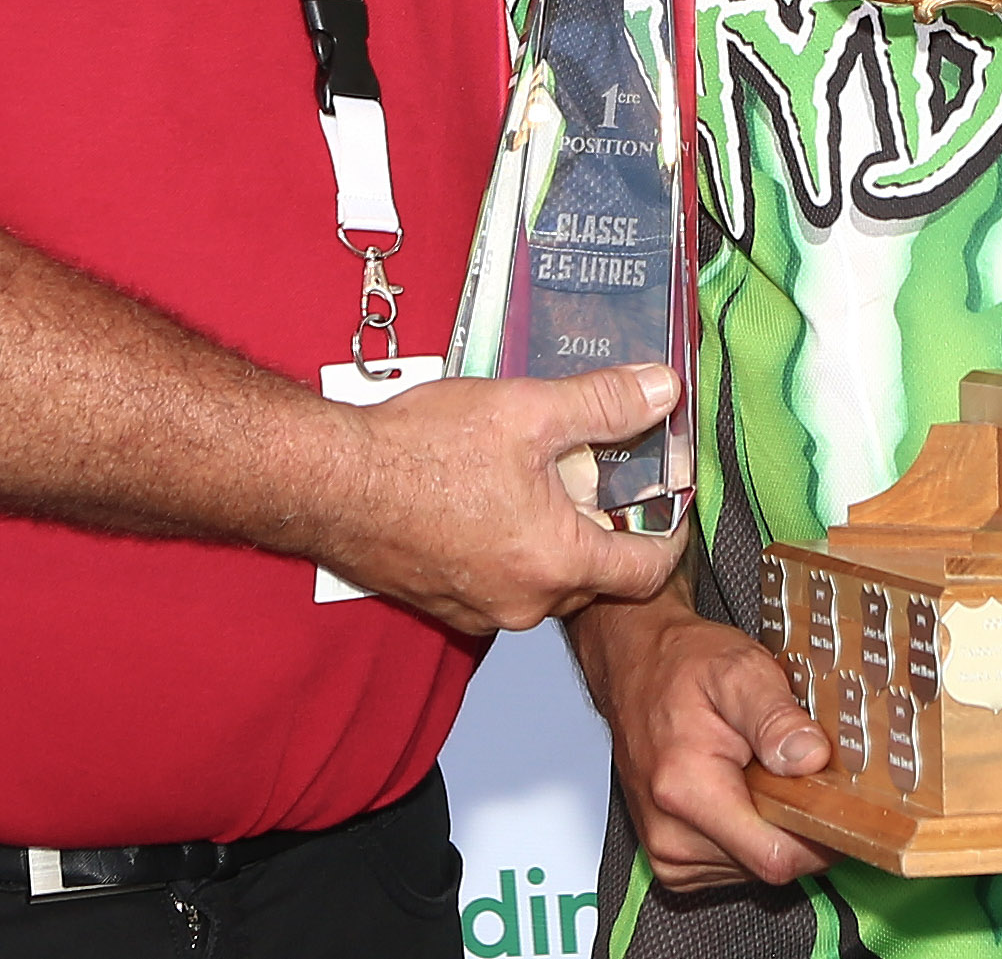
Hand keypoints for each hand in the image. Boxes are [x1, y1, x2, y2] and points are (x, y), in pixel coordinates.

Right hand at [304, 363, 687, 634]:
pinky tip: (492, 499)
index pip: (646, 572)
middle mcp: (522, 604)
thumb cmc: (418, 452)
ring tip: (543, 479)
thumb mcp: (528, 410)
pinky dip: (512, 548)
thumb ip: (604, 404)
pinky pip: (501, 582)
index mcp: (556, 564)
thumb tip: (661, 391)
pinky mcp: (444, 603)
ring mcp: (479, 610)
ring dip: (556, 539)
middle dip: (607, 529)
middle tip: (602, 475)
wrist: (329, 482)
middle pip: (596, 578)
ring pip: (546, 580)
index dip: (670, 535)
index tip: (672, 504)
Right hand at [571, 589, 831, 891]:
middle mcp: (670, 833)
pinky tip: (739, 790)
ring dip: (769, 824)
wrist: (636, 667)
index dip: (819, 835)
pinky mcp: (671, 859)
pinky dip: (748, 831)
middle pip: (769, 862)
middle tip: (786, 767)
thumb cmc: (683, 666)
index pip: (775, 856)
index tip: (834, 799)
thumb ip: (776, 717)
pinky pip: (734, 863)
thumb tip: (810, 758)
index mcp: (686, 790)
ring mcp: (667, 852)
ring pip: (755, 866)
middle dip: (792, 820)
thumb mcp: (740, 671)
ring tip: (756, 771)